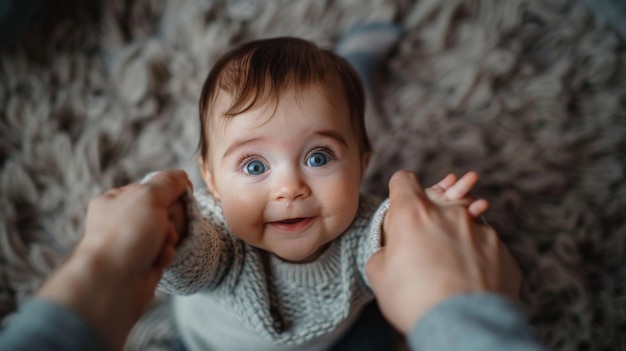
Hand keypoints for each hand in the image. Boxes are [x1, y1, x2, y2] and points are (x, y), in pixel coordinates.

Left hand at [37, 170, 190, 349]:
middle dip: (170, 218)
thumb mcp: (149, 195)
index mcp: (115, 200)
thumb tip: (181, 176)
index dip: (169, 190)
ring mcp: (131, 243)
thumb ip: (168, 182)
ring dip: (169, 238)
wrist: (113, 282)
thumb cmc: (126, 233)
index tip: (182, 193)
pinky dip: (165, 255)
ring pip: (165, 233)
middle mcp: (120, 221)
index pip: (150, 187)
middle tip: (164, 225)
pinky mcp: (141, 264)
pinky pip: (163, 253)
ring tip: (161, 246)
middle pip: (161, 211)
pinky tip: (158, 260)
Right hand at [366, 170, 520, 333]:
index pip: (404, 180)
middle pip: (442, 196)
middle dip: (433, 212)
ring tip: (451, 256)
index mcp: (414, 214)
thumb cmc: (415, 299)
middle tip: (427, 234)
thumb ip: (384, 251)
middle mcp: (449, 214)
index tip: (400, 204)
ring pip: (468, 219)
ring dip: (459, 231)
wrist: (464, 326)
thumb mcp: (378, 275)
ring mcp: (481, 230)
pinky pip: (487, 246)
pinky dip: (478, 256)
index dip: (399, 190)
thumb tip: (392, 251)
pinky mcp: (503, 251)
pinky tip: (469, 276)